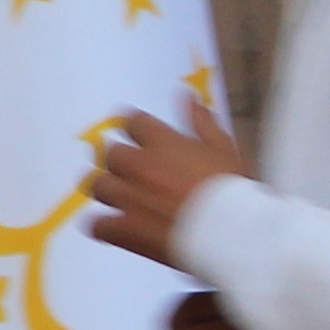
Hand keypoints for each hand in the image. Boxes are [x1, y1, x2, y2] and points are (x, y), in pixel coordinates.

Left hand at [87, 99, 251, 268]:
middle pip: (110, 154)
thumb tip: (186, 96)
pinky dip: (105, 227)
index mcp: (162, 141)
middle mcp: (138, 165)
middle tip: (138, 175)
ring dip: (109, 190)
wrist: (232, 234)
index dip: (135, 130)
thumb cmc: (233, 190)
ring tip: (126, 200)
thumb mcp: (224, 148)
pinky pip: (96, 225)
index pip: (131, 122)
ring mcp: (127, 198)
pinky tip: (119, 228)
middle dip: (122, 162)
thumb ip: (201, 121)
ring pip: (98, 185)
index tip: (140, 138)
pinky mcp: (123, 230)